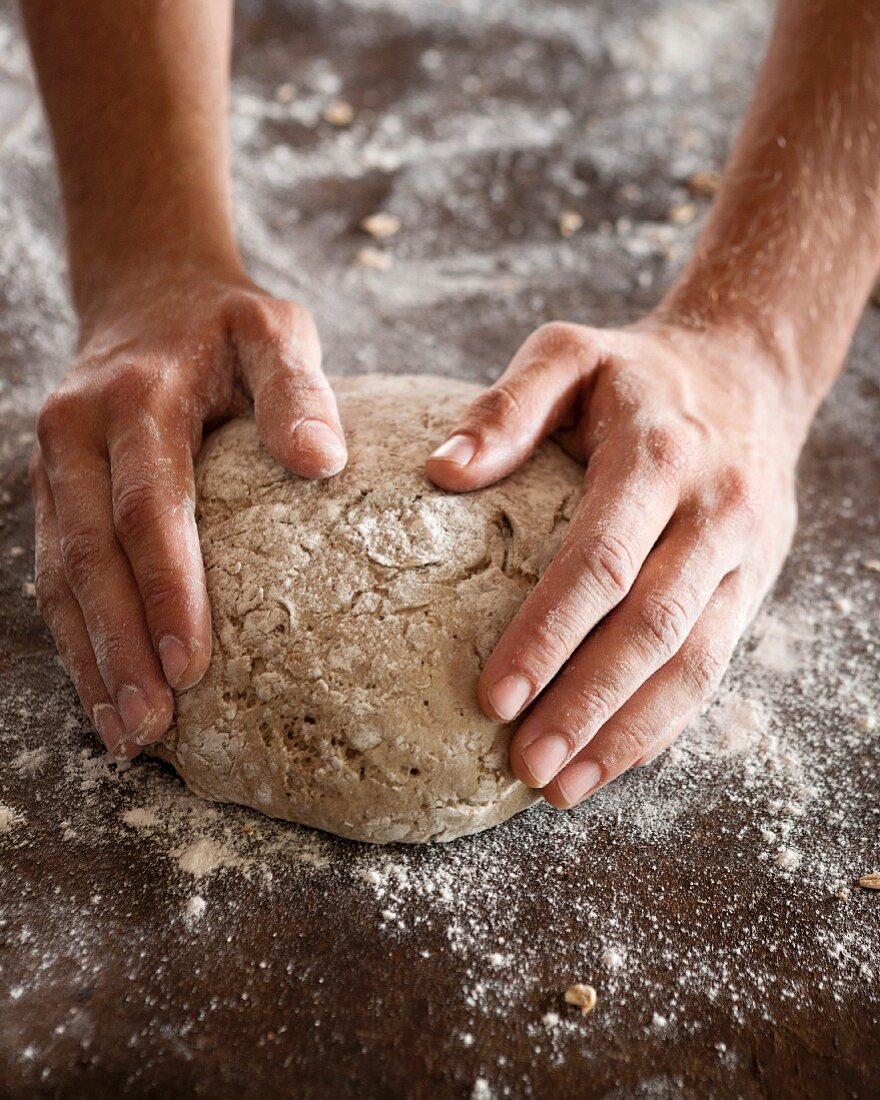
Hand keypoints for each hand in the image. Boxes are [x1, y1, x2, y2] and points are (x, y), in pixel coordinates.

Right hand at [30, 274, 345, 757]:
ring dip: (91, 658)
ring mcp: (54, 463)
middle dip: (120, 648)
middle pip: (93, 557)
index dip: (167, 589)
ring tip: (126, 734)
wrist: (146, 288)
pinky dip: (78, 635)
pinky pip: (56, 569)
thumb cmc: (226, 321)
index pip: (148, 508)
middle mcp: (78, 431)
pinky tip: (103, 689)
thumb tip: (321, 460)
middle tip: (152, 726)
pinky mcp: (52, 487)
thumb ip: (297, 389)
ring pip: (62, 574)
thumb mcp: (274, 329)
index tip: (193, 664)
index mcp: (136, 398)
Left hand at [426, 318, 803, 807]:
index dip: (548, 635)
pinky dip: (665, 722)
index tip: (493, 697)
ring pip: (693, 662)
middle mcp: (714, 510)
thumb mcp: (570, 352)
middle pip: (651, 627)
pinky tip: (614, 761)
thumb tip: (442, 469)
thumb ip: (508, 405)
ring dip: (628, 733)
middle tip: (525, 766)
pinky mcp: (754, 583)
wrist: (748, 374)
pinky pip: (714, 666)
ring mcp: (743, 554)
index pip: (600, 562)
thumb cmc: (635, 373)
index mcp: (658, 455)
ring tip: (561, 788)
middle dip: (588, 705)